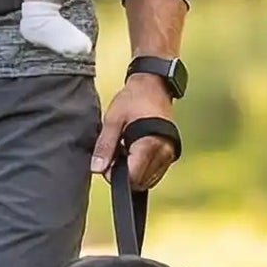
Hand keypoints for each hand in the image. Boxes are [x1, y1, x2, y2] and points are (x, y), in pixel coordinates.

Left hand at [91, 72, 176, 189]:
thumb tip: (97, 168)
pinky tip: (135, 151)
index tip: (109, 162)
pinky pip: (155, 172)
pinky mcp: (170, 153)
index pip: (133, 177)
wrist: (154, 84)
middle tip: (117, 153)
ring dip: (135, 172)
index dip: (117, 175)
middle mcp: (164, 152)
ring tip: (127, 149)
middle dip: (125, 175)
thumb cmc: (135, 98)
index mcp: (150, 144)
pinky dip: (143, 168)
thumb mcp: (113, 119)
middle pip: (141, 182)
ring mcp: (169, 154)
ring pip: (149, 180)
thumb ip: (105, 145)